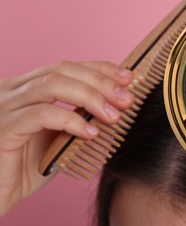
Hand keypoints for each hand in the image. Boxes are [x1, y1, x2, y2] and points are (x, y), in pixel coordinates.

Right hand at [0, 61, 133, 215]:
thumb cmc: (30, 164)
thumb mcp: (61, 135)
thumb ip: (80, 117)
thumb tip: (116, 107)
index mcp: (27, 87)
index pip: (67, 66)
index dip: (99, 68)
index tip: (127, 77)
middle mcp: (13, 89)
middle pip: (62, 69)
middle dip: (101, 81)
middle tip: (127, 99)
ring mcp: (5, 106)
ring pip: (53, 85)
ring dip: (91, 97)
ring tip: (114, 116)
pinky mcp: (2, 127)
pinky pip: (41, 114)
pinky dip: (71, 121)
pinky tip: (90, 133)